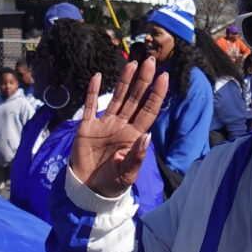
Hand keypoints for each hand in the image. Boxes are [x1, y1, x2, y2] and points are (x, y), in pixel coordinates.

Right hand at [70, 58, 167, 196]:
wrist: (88, 190)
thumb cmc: (112, 183)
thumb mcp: (127, 173)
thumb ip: (137, 156)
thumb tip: (147, 136)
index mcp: (134, 135)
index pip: (148, 110)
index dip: (156, 94)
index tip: (164, 77)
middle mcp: (121, 126)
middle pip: (135, 98)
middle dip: (143, 80)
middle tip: (151, 61)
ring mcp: (105, 125)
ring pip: (117, 98)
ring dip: (124, 81)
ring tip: (132, 64)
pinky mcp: (87, 128)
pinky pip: (91, 106)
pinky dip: (93, 92)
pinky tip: (98, 76)